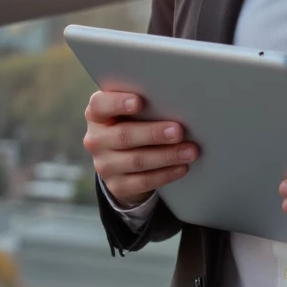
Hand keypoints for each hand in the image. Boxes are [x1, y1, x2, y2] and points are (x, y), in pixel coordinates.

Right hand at [83, 90, 198, 205]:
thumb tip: (177, 101)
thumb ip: (145, 105)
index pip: (99, 105)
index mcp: (97, 114)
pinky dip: (165, 174)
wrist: (123, 162)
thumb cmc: (133, 125)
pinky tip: (182, 167)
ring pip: (136, 161)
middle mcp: (96, 139)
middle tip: (178, 131)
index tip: (139, 102)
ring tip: (190, 151)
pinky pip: (143, 181)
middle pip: (123, 135)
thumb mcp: (130, 113)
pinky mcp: (117, 185)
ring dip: (167, 155)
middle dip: (153, 133)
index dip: (118, 103)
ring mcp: (104, 165)